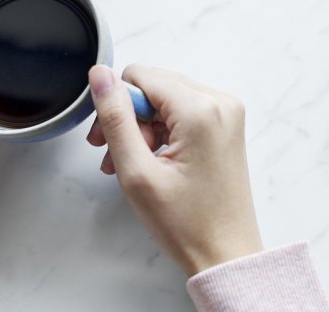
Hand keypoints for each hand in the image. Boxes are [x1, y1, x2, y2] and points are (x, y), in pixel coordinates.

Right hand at [87, 64, 262, 275]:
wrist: (226, 253)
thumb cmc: (186, 224)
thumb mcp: (137, 172)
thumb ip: (115, 118)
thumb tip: (100, 75)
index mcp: (201, 110)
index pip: (141, 76)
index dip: (116, 105)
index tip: (107, 140)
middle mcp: (221, 102)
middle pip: (155, 85)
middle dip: (129, 117)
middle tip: (115, 156)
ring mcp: (227, 113)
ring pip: (167, 98)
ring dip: (143, 127)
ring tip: (133, 164)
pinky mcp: (227, 125)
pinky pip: (184, 111)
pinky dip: (163, 131)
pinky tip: (152, 160)